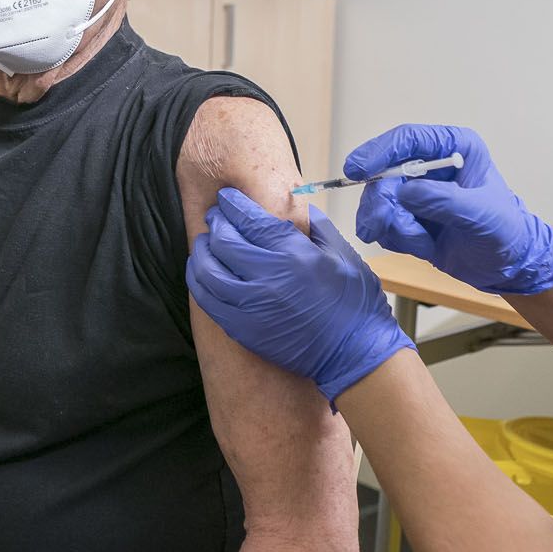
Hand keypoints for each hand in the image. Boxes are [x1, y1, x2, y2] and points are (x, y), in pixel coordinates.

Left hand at [188, 190, 415, 401]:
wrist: (354, 352)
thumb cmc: (354, 302)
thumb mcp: (342, 253)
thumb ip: (315, 226)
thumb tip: (293, 206)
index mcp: (293, 254)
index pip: (249, 220)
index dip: (232, 205)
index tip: (226, 198)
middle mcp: (266, 278)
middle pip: (223, 241)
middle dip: (216, 223)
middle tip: (215, 217)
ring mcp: (250, 306)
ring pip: (207, 270)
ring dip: (201, 251)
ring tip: (204, 242)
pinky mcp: (241, 329)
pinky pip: (206, 300)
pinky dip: (198, 280)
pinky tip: (200, 271)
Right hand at [346, 124, 552, 295]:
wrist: (507, 266)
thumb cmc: (506, 232)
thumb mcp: (481, 215)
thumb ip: (445, 201)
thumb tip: (405, 193)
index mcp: (455, 149)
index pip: (408, 140)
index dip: (379, 151)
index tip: (357, 170)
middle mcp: (431, 166)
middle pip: (383, 174)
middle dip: (383, 204)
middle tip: (386, 225)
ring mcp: (416, 192)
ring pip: (378, 201)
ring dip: (392, 226)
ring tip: (421, 243)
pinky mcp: (406, 216)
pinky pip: (382, 223)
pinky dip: (396, 238)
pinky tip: (423, 246)